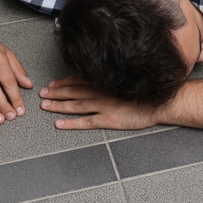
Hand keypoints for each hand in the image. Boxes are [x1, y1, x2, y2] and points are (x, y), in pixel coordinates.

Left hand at [39, 75, 159, 130]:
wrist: (160, 103)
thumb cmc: (146, 92)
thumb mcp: (126, 81)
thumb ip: (110, 80)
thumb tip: (98, 78)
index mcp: (105, 82)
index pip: (78, 80)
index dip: (63, 82)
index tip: (52, 84)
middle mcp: (101, 92)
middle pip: (73, 92)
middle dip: (56, 93)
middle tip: (42, 95)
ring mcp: (104, 106)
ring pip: (75, 105)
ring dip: (58, 106)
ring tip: (45, 107)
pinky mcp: (108, 120)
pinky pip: (86, 122)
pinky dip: (71, 123)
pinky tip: (59, 124)